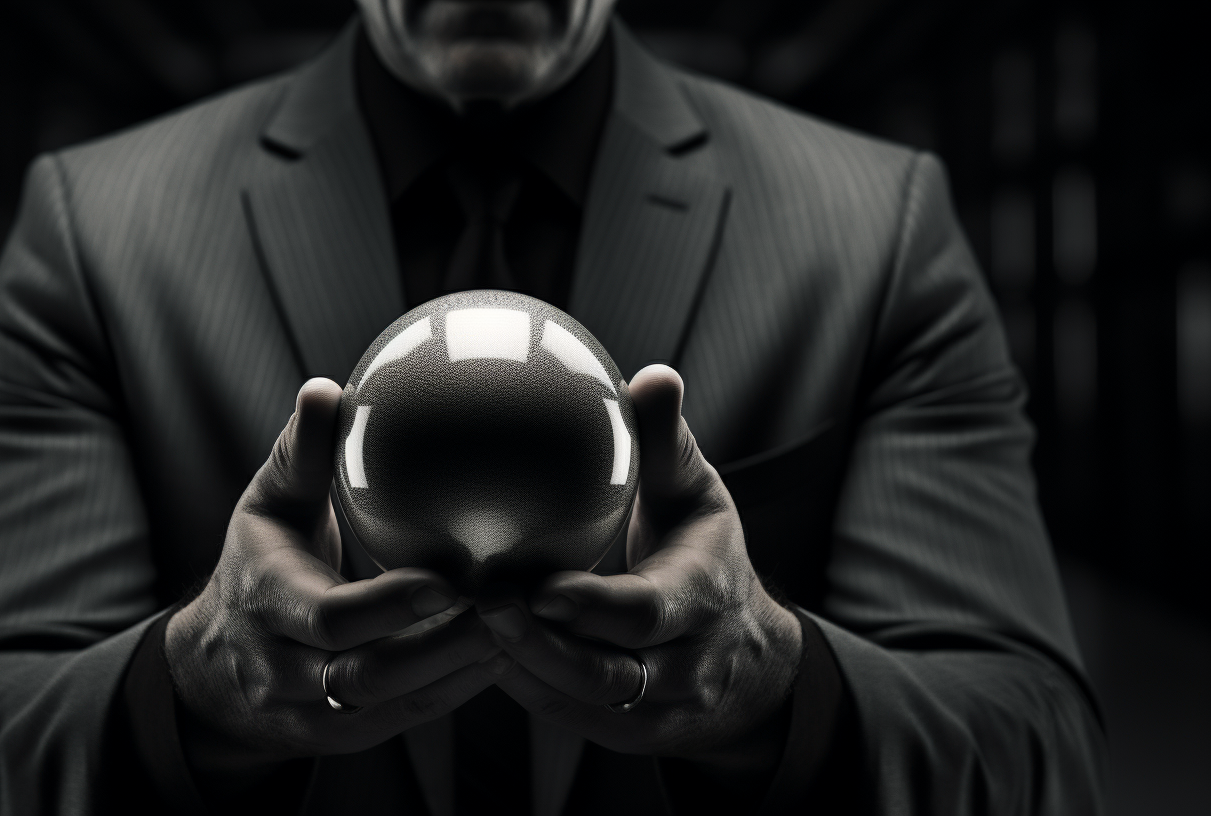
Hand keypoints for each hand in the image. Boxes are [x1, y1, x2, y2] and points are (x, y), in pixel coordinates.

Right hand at [165, 378, 509, 789]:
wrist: (212, 666)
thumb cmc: (256, 563)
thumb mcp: (268, 506)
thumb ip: (302, 455)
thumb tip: (329, 388)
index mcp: (266, 605)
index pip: (329, 618)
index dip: (388, 606)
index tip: (448, 580)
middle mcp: (283, 670)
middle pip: (367, 675)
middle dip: (441, 649)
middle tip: (504, 609)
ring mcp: (311, 713)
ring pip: (392, 705)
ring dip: (459, 673)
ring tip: (519, 632)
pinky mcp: (340, 737)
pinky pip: (403, 721)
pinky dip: (454, 692)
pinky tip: (505, 656)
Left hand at [478, 365, 802, 779]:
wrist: (754, 662)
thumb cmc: (707, 556)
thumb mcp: (699, 497)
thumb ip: (667, 443)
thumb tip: (651, 376)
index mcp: (702, 600)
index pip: (647, 614)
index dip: (594, 608)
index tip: (542, 587)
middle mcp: (684, 667)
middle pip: (606, 673)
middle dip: (541, 648)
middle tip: (483, 604)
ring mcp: (656, 712)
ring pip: (579, 703)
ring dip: (519, 668)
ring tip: (462, 626)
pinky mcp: (626, 736)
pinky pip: (566, 718)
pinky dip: (521, 687)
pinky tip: (471, 650)